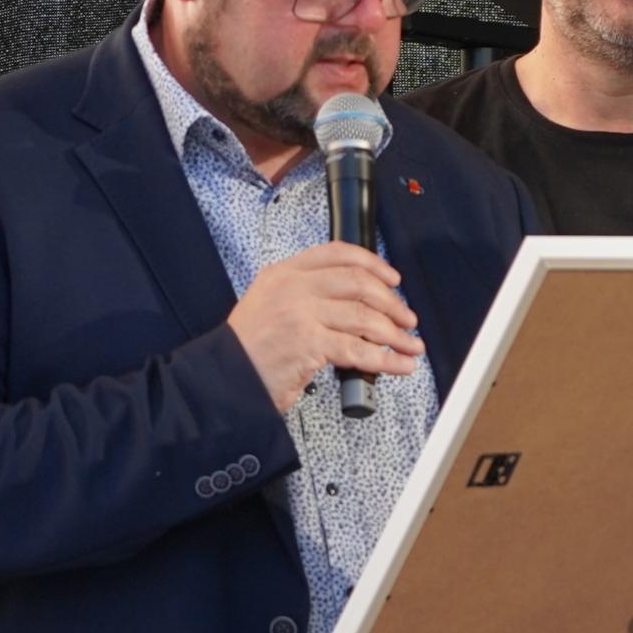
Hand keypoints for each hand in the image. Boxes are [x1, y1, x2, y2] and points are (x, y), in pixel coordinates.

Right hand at [225, 242, 423, 410]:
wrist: (222, 379)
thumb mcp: (271, 304)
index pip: (337, 253)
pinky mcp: (308, 343)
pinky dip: (386, 359)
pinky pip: (359, 350)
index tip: (393, 279)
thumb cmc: (251, 349)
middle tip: (407, 319)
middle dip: (392, 303)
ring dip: (395, 334)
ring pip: (364, 317)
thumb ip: (308, 294)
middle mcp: (292, 288)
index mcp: (284, 273)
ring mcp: (300, 314)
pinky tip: (399, 364)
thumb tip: (360, 302)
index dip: (373, 264)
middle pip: (359, 284)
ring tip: (410, 346)